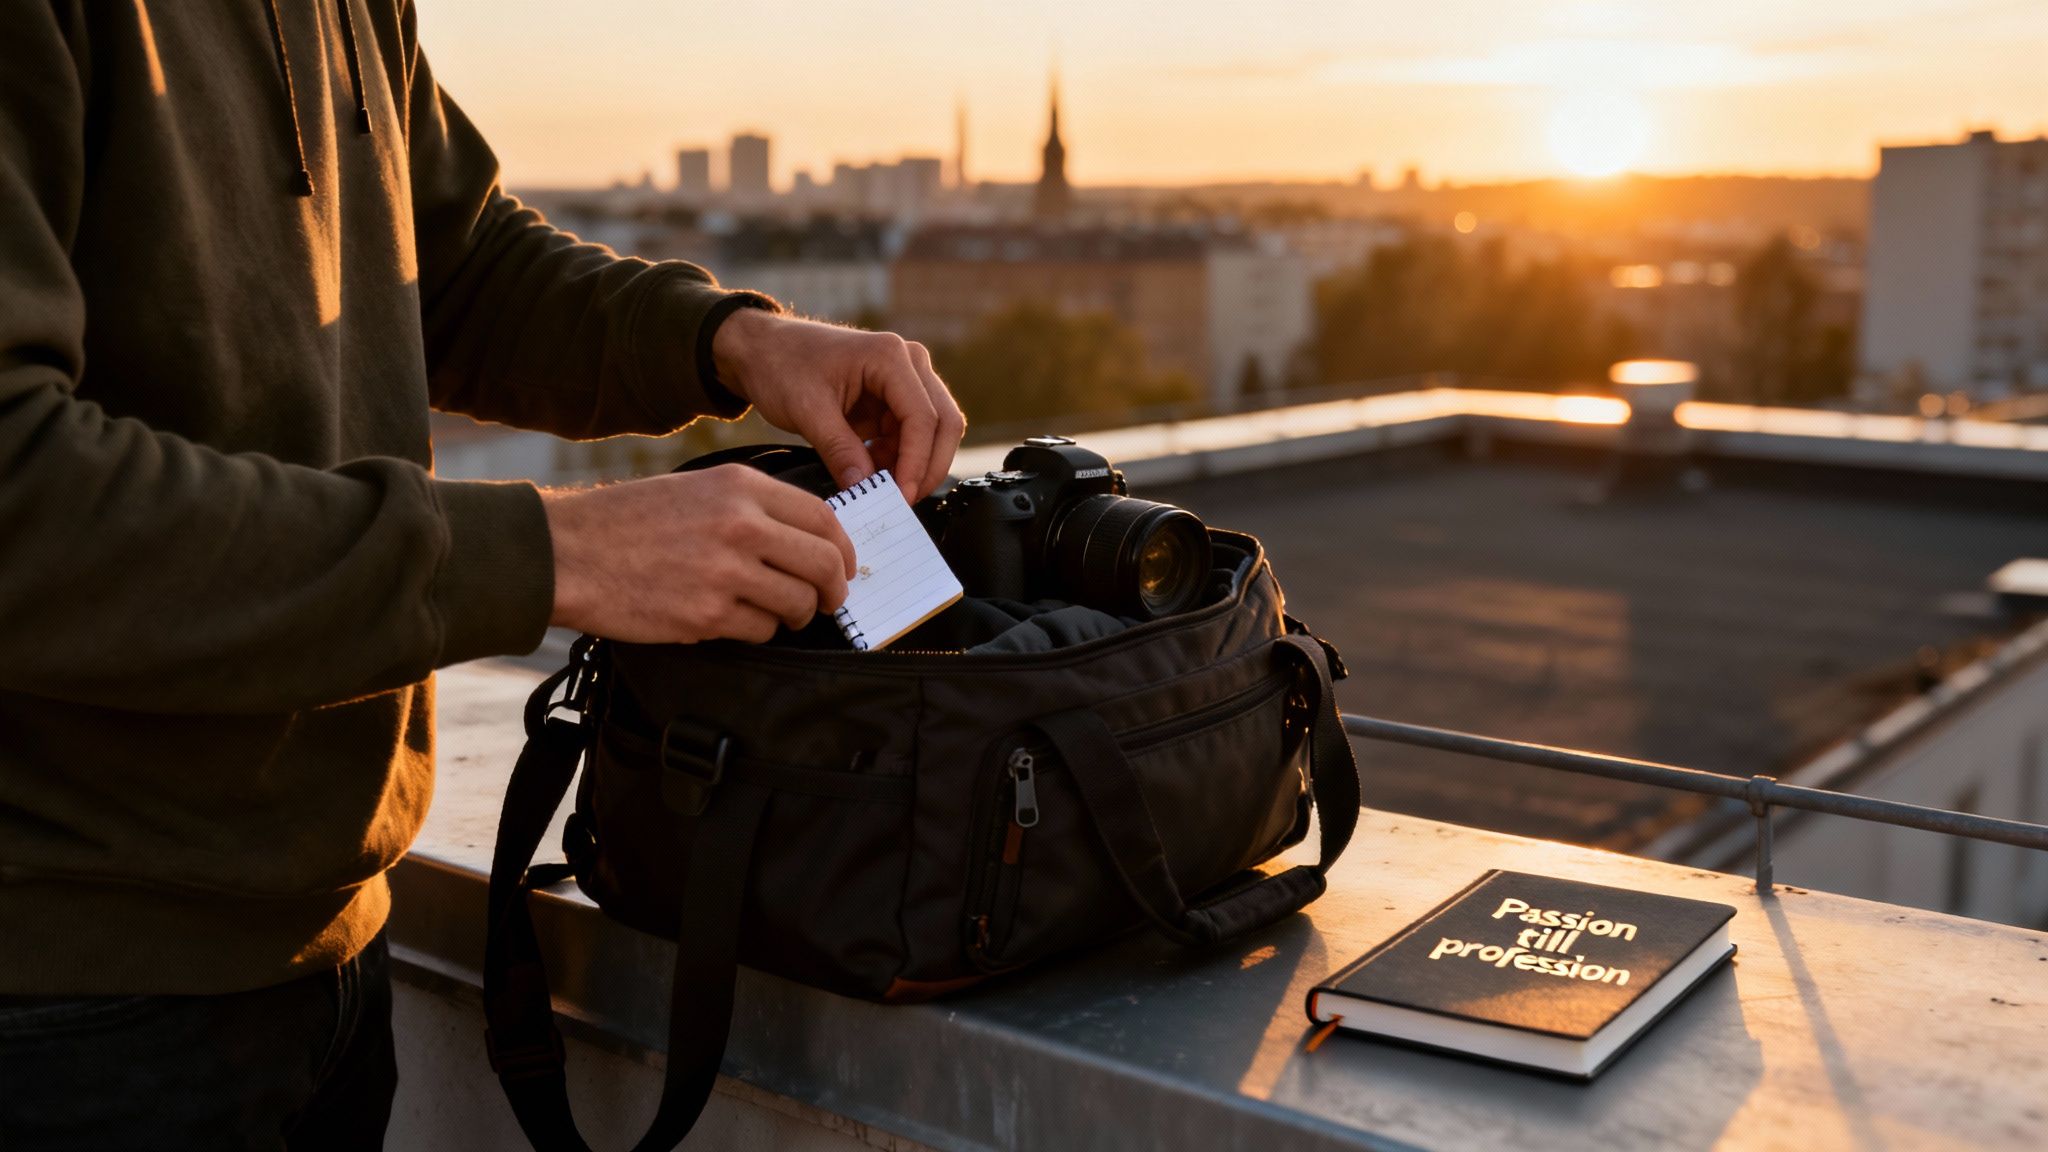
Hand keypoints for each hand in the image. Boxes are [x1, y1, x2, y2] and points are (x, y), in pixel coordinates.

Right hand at [542, 465, 856, 643]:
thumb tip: (805, 539)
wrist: (568, 554)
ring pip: (797, 602)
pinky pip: (760, 630)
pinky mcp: (707, 614)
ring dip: (795, 614)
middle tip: (827, 601)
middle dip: (834, 589)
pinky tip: (734, 619)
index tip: (844, 567)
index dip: (844, 550)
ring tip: (777, 613)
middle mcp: (741, 525)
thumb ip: (752, 508)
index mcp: (742, 488)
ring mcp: (726, 572)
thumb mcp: (697, 490)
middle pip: (824, 564)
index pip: (824, 518)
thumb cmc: (627, 522)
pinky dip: (757, 630)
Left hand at [712, 309, 966, 500]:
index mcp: (891, 357)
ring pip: (932, 434)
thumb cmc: (781, 365)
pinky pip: (910, 437)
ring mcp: (905, 381)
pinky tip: (873, 475)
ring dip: (912, 466)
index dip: (916, 462)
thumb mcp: (806, 410)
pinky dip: (898, 461)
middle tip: (903, 502)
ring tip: (880, 490)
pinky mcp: (894, 400)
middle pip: (943, 424)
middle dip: (927, 467)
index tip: (900, 496)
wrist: (762, 351)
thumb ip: (839, 449)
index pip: (923, 418)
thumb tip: (865, 489)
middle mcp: (909, 364)